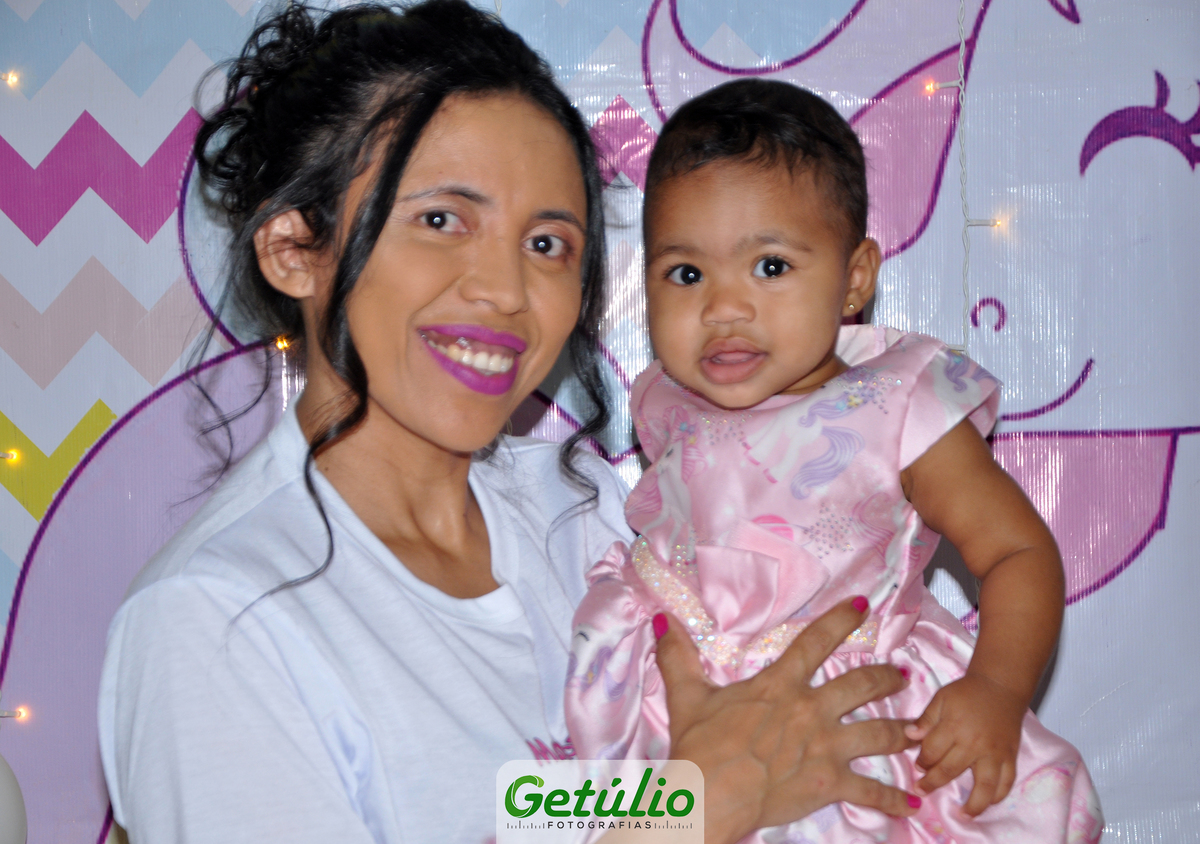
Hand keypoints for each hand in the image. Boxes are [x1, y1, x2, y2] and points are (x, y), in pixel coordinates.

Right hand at [654, 598, 918, 843]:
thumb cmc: (699, 746)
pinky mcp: (830, 784)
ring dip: (902, 731)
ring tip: (919, 729)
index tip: (863, 606)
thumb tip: (662, 619)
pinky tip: (914, 802)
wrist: (709, 794)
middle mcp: (810, 710)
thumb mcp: (686, 696)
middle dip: (885, 678)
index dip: (841, 621)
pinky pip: (871, 791)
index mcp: (779, 685)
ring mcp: (825, 747)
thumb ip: (677, 656)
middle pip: (860, 686)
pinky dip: (895, 798)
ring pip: (878, 733)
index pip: (815, 643)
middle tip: (902, 675)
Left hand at [906, 673, 1025, 815]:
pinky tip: (988, 803)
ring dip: (974, 804)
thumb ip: (926, 719)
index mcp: (954, 726)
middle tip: (921, 790)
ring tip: (963, 815)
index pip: (932, 751)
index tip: (918, 766)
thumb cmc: (967, 692)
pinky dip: (999, 795)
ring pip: (985, 785)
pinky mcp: (1010, 756)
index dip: (922, 760)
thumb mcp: (941, 698)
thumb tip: (909, 736)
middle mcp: (975, 743)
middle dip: (933, 782)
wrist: (1000, 685)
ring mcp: (995, 752)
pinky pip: (1007, 781)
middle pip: (951, 770)